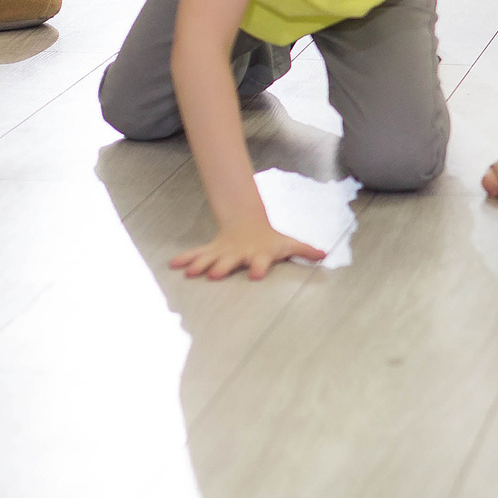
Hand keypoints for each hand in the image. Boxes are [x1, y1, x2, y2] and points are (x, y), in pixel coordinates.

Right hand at [169, 221, 322, 280]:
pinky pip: (196, 254)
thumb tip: (324, 254)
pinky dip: (185, 258)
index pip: (262, 260)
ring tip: (190, 272)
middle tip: (215, 274)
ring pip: (210, 257)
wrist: (249, 222)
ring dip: (200, 264)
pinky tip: (173, 264)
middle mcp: (239, 253)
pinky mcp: (211, 251)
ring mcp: (223, 252)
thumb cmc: (271, 239)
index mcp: (259, 253)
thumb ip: (304, 250)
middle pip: (231, 260)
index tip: (257, 274)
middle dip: (223, 266)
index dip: (260, 266)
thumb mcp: (288, 243)